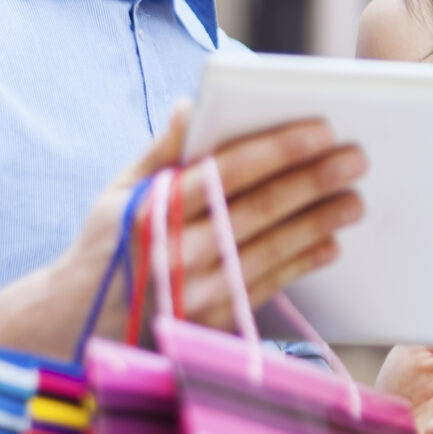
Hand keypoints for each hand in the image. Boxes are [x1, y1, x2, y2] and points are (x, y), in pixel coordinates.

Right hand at [60, 102, 365, 337]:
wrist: (75, 329)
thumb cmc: (105, 249)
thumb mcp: (119, 195)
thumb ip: (161, 151)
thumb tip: (193, 104)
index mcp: (151, 211)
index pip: (227, 171)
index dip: (278, 148)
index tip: (322, 129)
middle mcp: (173, 253)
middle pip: (259, 209)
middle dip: (313, 180)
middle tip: (356, 159)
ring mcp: (193, 294)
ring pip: (271, 249)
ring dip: (319, 222)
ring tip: (354, 199)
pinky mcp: (210, 325)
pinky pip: (268, 286)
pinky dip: (301, 262)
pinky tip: (328, 242)